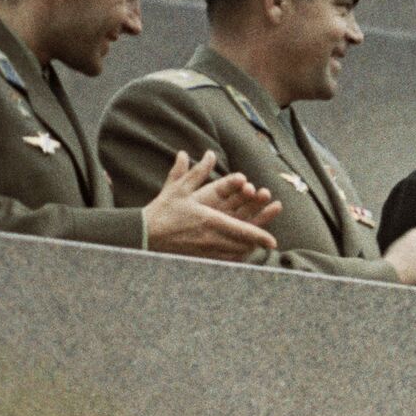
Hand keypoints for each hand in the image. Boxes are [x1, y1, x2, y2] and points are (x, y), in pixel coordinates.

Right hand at [144, 150, 278, 260]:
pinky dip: (231, 259)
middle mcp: (209, 238)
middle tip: (268, 242)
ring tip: (255, 247)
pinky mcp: (196, 258)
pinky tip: (236, 257)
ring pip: (232, 255)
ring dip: (245, 251)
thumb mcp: (179, 188)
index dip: (259, 236)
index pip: (241, 230)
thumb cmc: (162, 211)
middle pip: (241, 245)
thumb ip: (197, 172)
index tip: (273, 242)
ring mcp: (203, 251)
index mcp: (209, 220)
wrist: (141, 235)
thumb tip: (209, 154)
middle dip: (256, 243)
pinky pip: (220, 261)